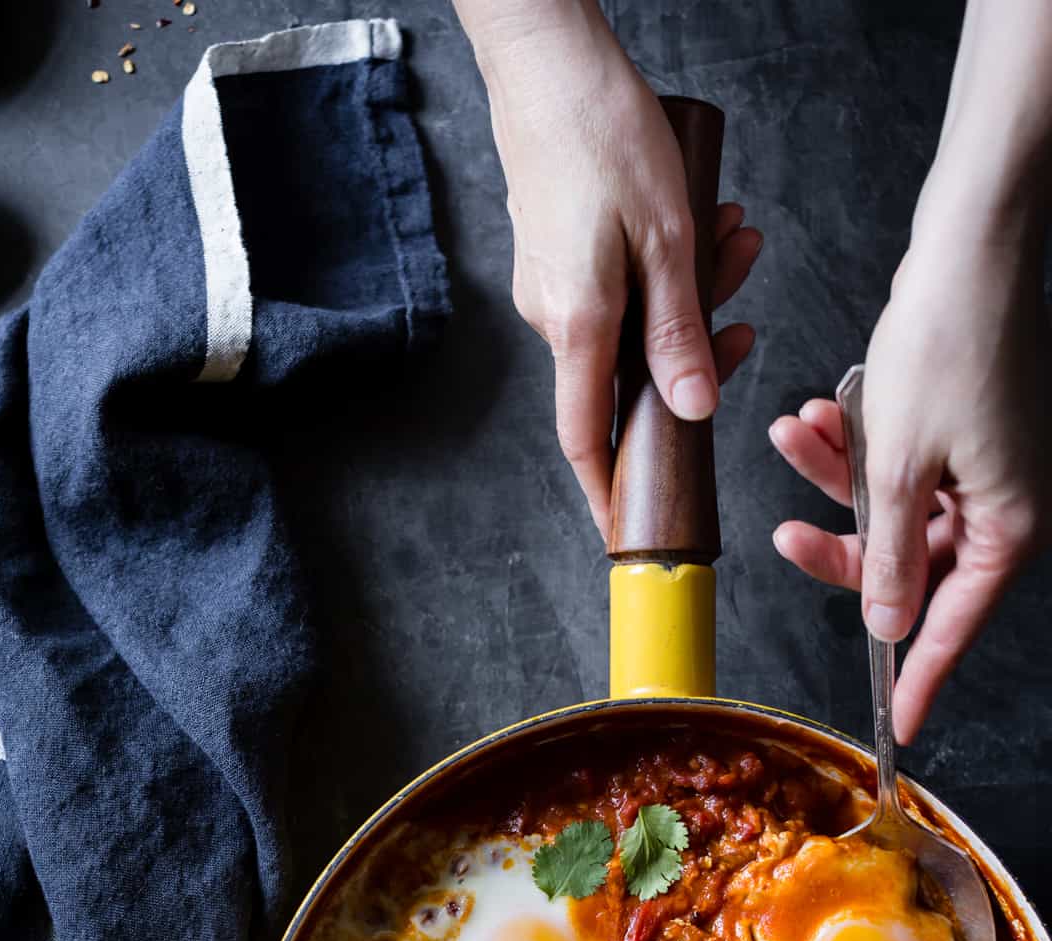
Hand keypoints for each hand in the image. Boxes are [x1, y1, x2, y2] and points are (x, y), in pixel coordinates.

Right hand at [471, 5, 759, 534]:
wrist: (546, 60)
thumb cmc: (601, 132)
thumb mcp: (665, 238)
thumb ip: (680, 332)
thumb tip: (693, 409)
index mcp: (577, 325)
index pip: (587, 440)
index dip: (609, 493)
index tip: (630, 529)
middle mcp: (553, 317)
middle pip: (627, 377)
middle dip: (695, 354)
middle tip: (745, 317)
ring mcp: (550, 287)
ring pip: (631, 325)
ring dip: (690, 297)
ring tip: (736, 243)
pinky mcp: (556, 256)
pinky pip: (617, 290)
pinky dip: (663, 272)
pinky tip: (702, 228)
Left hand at [770, 220, 1051, 741]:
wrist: (970, 242)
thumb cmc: (948, 341)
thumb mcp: (898, 465)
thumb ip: (889, 555)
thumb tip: (888, 624)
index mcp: (1008, 527)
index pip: (951, 627)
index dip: (915, 678)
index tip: (894, 731)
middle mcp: (1003, 504)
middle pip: (907, 567)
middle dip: (841, 544)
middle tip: (787, 533)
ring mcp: (983, 469)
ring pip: (890, 511)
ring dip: (836, 481)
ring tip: (796, 436)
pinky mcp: (960, 433)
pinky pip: (896, 466)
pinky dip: (855, 448)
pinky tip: (820, 416)